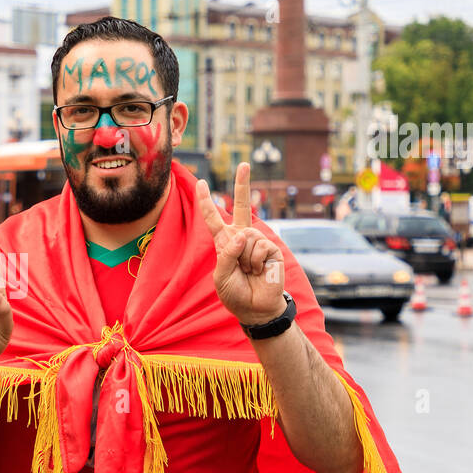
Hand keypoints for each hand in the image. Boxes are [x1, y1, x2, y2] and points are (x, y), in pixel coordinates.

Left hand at [196, 162, 286, 325]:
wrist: (255, 308)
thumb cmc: (235, 293)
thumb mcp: (221, 275)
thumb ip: (228, 254)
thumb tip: (243, 234)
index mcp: (225, 242)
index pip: (213, 218)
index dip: (207, 202)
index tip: (202, 183)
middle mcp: (242, 237)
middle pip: (243, 206)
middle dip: (243, 185)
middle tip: (244, 164)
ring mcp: (257, 241)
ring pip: (247, 237)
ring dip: (244, 259)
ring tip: (248, 272)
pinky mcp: (271, 249)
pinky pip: (259, 247)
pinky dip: (255, 262)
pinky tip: (259, 271)